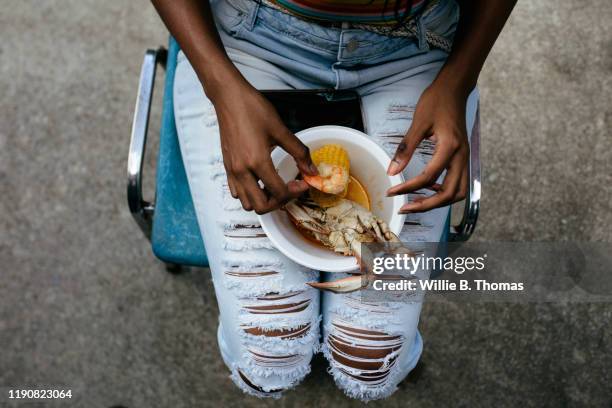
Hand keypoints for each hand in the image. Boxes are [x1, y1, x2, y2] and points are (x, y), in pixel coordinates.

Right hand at [213, 82, 317, 213]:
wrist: (229, 98)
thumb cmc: (253, 109)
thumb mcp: (280, 130)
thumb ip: (299, 152)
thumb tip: (312, 170)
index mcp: (257, 162)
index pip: (279, 192)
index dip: (295, 191)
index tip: (303, 182)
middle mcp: (242, 171)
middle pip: (261, 206)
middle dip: (279, 202)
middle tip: (289, 189)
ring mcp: (232, 171)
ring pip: (247, 203)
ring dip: (263, 200)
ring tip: (274, 186)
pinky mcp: (227, 167)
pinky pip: (236, 192)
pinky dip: (249, 193)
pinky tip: (260, 180)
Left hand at [386, 80, 468, 212]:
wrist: (454, 89)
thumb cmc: (436, 102)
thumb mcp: (418, 123)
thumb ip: (405, 149)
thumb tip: (391, 171)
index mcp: (449, 148)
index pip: (428, 177)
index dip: (408, 188)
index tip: (391, 192)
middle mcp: (461, 156)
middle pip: (449, 194)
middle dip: (426, 206)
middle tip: (405, 208)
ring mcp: (464, 158)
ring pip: (458, 192)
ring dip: (439, 202)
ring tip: (417, 203)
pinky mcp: (462, 157)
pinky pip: (458, 182)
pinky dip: (445, 192)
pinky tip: (428, 190)